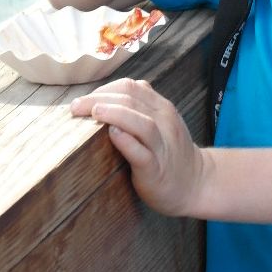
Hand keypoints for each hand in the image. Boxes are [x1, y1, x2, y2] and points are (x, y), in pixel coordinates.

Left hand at [71, 78, 206, 215]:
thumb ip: (138, 109)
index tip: (84, 100)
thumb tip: (100, 100)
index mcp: (161, 108)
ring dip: (115, 114)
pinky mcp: (157, 169)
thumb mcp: (159, 123)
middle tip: (76, 106)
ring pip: (142, 123)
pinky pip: (143, 153)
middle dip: (99, 99)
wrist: (196, 184)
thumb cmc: (168, 153)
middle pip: (132, 100)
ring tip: (93, 113)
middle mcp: (165, 122)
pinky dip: (127, 142)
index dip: (104, 89)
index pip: (131, 87)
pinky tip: (113, 135)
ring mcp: (163, 146)